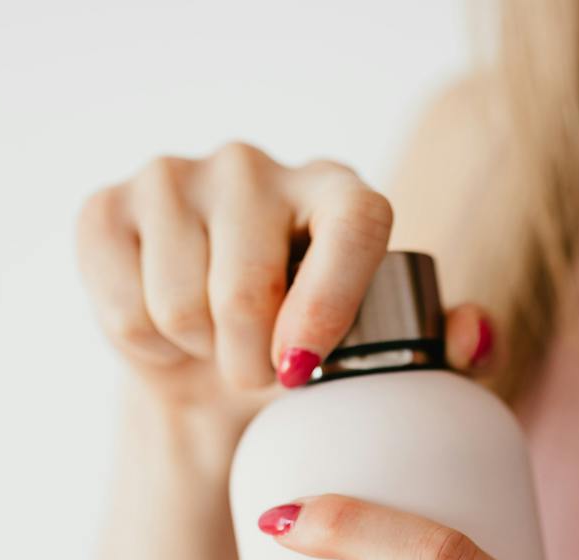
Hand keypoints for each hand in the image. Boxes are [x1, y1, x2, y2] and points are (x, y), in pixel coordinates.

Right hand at [74, 142, 490, 441]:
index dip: (331, 301)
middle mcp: (256, 166)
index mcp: (340, 191)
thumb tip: (472, 335)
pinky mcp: (106, 208)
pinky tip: (165, 330)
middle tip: (262, 374)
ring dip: (200, 354)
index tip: (302, 368)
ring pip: (180, 304)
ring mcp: (175, 176)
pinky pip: (124, 308)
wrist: (210, 372)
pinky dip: (145, 345)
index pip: (354, 224)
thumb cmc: (312, 359)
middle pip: (248, 287)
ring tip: (215, 344)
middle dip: (252, 362)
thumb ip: (447, 349)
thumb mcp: (385, 359)